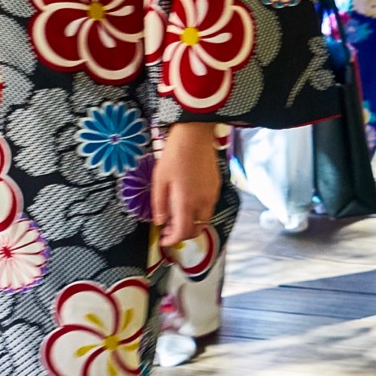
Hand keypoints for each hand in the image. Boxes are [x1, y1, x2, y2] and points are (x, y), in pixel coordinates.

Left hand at [151, 119, 221, 252]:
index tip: (163, 240)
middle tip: (168, 229)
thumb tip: (160, 222)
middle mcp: (203, 202)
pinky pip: (208, 208)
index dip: (172, 241)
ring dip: (191, 224)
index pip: (183, 232)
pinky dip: (198, 213)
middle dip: (182, 234)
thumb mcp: (159, 179)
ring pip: (204, 220)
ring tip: (176, 216)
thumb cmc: (174, 155)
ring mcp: (212, 195)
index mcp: (186, 202)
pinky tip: (187, 202)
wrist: (195, 135)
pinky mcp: (216, 187)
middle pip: (196, 230)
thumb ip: (159, 204)